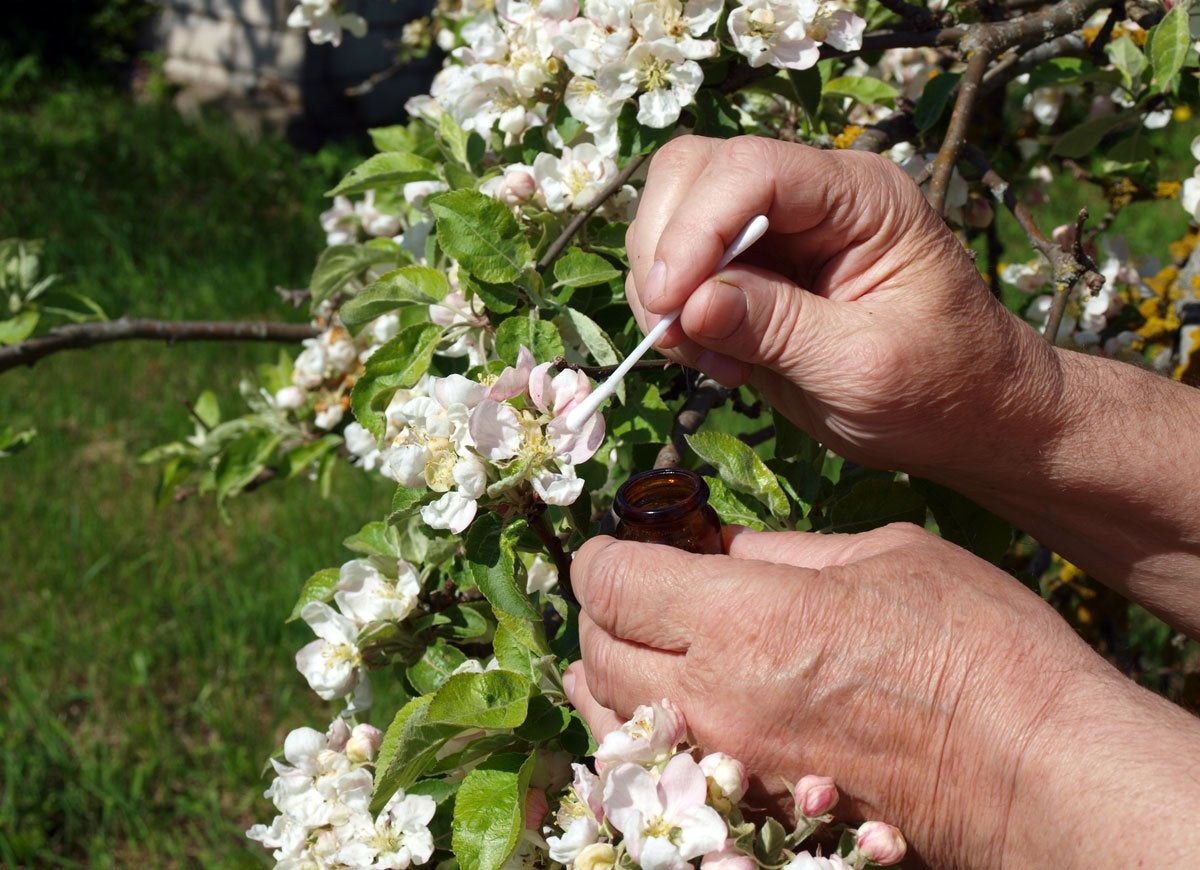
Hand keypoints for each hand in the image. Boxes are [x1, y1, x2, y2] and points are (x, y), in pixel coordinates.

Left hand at [564, 524, 1118, 866]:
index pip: (616, 583)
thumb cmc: (975, 645)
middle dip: (598, 610)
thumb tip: (721, 545)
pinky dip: (636, 735)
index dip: (602, 556)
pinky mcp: (753, 808)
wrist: (1035, 768)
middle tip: (624, 587)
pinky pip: (658, 772)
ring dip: (604, 674)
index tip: (614, 545)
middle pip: (599, 652)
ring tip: (620, 644)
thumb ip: (782, 551)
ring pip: (612, 721)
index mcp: (743, 618)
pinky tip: (654, 711)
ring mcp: (730, 763)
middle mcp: (715, 697)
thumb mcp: (880, 556)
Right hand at [625, 135, 1061, 476]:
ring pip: (672, 218)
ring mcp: (775, 233)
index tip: (668, 304)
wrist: (969, 419)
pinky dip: (674, 318)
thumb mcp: (865, 366)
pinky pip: (680, 273)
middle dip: (666, 253)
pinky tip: (720, 364)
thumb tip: (690, 304)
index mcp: (859, 197)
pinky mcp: (751, 276)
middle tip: (678, 334)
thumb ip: (778, 329)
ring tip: (711, 360)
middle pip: (694, 174)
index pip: (752, 170)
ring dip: (664, 292)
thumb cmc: (943, 388)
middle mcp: (810, 198)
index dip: (695, 228)